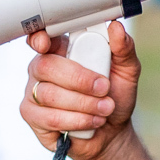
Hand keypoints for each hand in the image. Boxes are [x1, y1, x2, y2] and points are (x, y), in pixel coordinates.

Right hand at [21, 21, 140, 159]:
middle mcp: (42, 69)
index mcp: (61, 50)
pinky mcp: (32, 116)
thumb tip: (116, 28)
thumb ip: (123, 49)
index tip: (45, 44)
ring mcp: (33, 93)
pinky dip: (77, 121)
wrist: (112, 132)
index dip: (39, 39)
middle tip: (104, 88)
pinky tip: (92, 121)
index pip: (41, 37)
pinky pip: (49, 118)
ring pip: (49, 95)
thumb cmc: (114, 97)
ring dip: (84, 104)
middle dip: (79, 79)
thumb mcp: (126, 71)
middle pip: (46, 66)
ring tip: (105, 108)